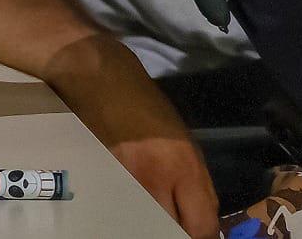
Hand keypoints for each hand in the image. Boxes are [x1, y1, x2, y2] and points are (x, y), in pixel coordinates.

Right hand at [48, 37, 219, 238]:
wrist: (99, 78)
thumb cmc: (146, 104)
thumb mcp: (182, 142)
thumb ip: (193, 181)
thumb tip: (199, 217)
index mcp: (185, 167)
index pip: (202, 226)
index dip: (202, 237)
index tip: (196, 234)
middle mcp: (157, 178)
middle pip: (172, 229)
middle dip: (175, 231)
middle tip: (172, 225)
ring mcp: (126, 179)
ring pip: (145, 221)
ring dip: (150, 221)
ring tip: (149, 214)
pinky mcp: (102, 175)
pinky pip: (122, 205)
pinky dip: (128, 208)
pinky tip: (127, 202)